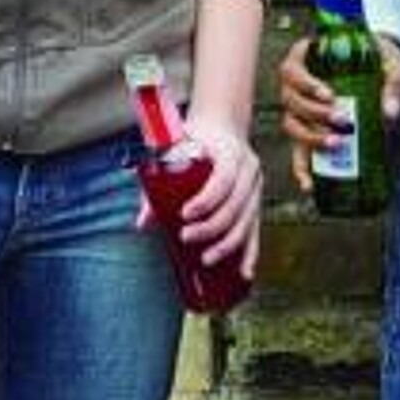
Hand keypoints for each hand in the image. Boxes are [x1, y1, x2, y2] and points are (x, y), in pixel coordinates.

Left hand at [172, 116, 262, 279]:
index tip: (184, 214)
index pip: (223, 180)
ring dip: (227, 245)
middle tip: (185, 237)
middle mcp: (249, 171)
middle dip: (211, 227)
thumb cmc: (196, 139)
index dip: (206, 200)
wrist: (224, 126)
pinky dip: (250, 253)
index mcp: (232, 154)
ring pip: (247, 222)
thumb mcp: (176, 151)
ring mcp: (256, 189)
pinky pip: (255, 231)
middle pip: (235, 206)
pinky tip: (244, 273)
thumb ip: (158, 184)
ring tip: (205, 259)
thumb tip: (143, 223)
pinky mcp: (256, 204)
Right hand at [279, 33, 399, 191]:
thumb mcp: (388, 63)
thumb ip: (393, 82)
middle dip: (315, 113)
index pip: (292, 70)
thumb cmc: (377, 60)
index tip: (329, 95)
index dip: (306, 84)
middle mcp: (296, 85)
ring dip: (310, 137)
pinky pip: (298, 151)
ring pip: (292, 125)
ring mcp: (299, 110)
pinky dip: (302, 168)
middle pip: (291, 100)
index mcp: (307, 58)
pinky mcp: (308, 131)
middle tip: (342, 120)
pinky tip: (309, 184)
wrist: (379, 69)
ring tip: (335, 143)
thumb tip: (389, 111)